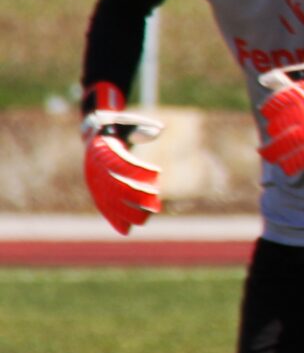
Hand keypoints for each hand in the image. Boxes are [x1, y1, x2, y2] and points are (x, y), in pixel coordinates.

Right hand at [81, 107, 163, 234]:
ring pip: (108, 199)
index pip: (120, 162)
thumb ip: (142, 126)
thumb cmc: (117, 128)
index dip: (139, 169)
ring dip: (127, 211)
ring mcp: (94, 181)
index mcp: (103, 150)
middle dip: (136, 196)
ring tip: (146, 218)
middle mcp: (96, 168)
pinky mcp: (96, 190)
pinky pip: (103, 206)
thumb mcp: (128, 122)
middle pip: (115, 185)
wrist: (95, 134)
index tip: (159, 173)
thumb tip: (159, 130)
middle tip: (156, 204)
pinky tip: (126, 230)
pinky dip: (113, 218)